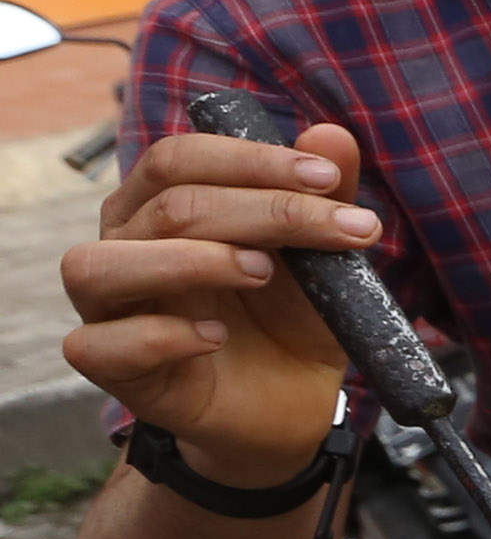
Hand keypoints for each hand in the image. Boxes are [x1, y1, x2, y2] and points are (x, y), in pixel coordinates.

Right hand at [63, 122, 372, 483]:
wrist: (290, 404)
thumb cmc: (290, 319)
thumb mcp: (324, 257)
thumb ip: (324, 196)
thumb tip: (330, 133)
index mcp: (158, 206)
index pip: (179, 158)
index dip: (251, 161)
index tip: (328, 179)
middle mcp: (122, 246)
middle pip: (168, 206)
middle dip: (265, 211)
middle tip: (343, 232)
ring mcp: (108, 308)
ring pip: (99, 264)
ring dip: (190, 262)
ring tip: (262, 272)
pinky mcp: (112, 367)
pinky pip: (98, 344)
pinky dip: (160, 336)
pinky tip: (215, 337)